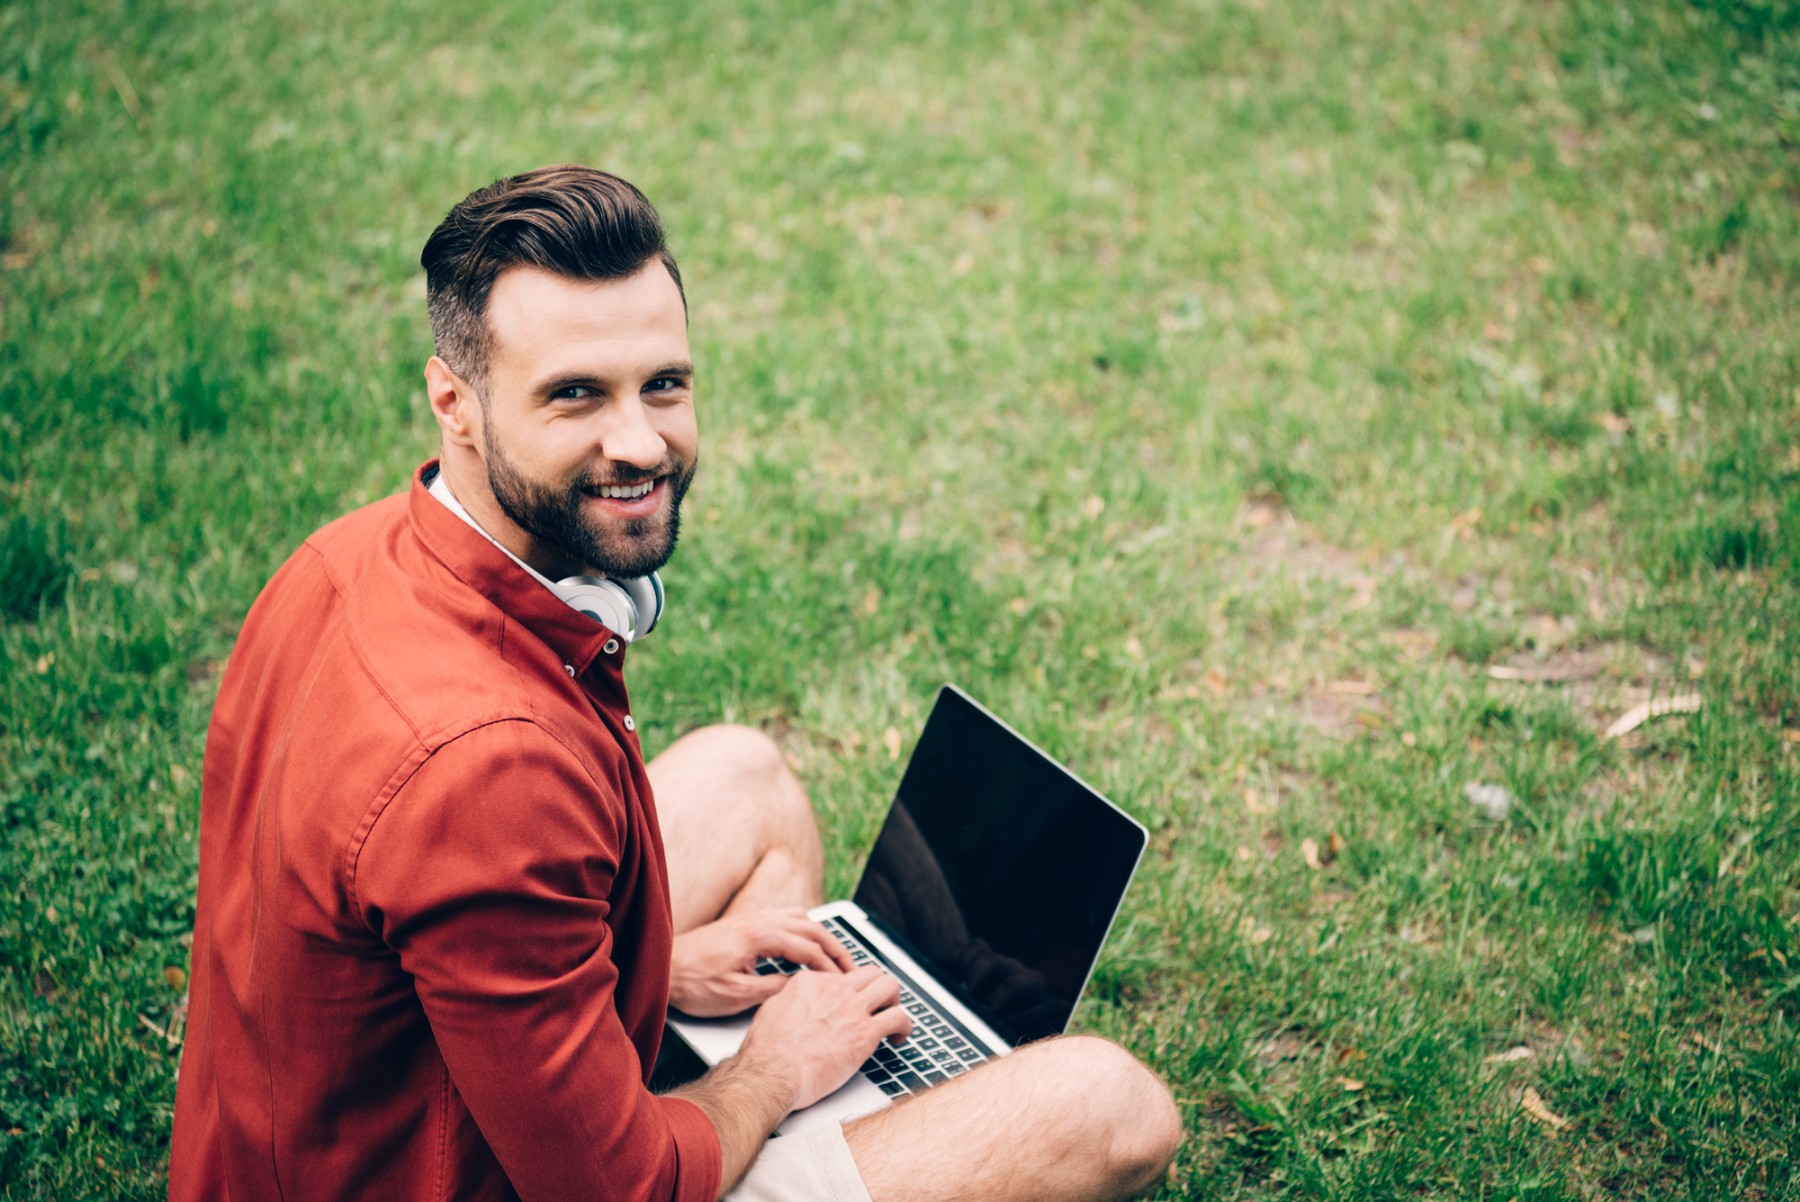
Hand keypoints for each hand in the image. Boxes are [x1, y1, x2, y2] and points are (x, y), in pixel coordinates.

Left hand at [668, 907, 856, 1017]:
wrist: (665, 968)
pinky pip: (786, 916)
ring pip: (800, 917)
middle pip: (811, 927)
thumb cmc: (694, 983)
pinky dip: (804, 927)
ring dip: (821, 934)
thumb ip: (773, 988)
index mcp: (758, 936)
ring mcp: (752, 918)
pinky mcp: (746, 922)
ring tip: (835, 954)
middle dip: (835, 947)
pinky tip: (806, 941)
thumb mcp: (736, 995)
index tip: (842, 983)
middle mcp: (758, 920)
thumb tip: (801, 987)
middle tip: (851, 967)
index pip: (807, 948)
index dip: (829, 966)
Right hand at [739, 965, 911, 1111]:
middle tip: (877, 1004)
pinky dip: (904, 1026)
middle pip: (870, 973)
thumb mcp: (771, 1009)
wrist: (773, 1074)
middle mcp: (835, 989)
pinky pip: (899, 1017)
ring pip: (889, 986)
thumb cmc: (767, 1052)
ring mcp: (852, 1009)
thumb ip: (790, 998)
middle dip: (876, 987)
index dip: (849, 992)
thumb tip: (797, 1000)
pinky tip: (898, 1037)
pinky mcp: (866, 1033)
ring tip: (890, 1016)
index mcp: (810, 982)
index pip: (842, 976)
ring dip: (893, 1000)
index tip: (850, 1005)